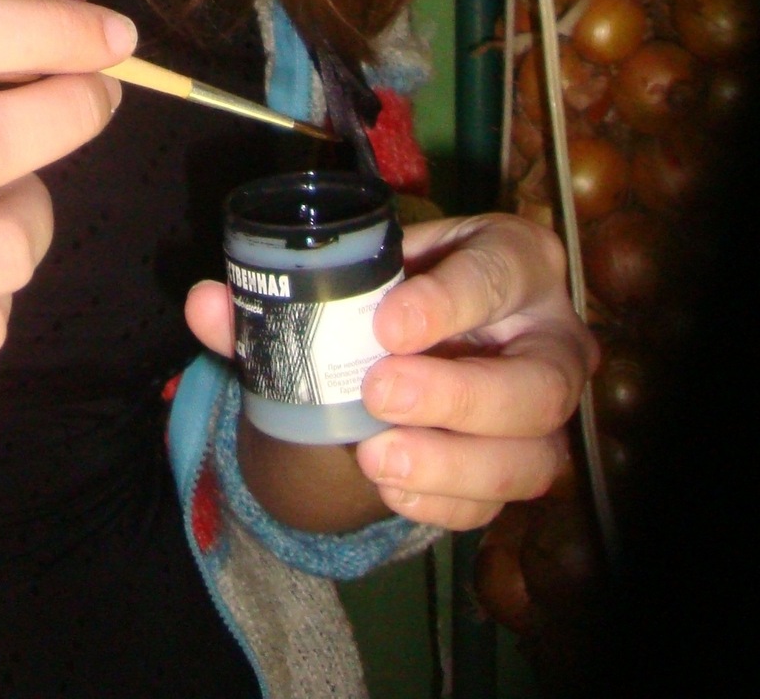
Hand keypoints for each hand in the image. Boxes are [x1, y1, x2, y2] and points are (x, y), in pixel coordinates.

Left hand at [185, 211, 593, 532]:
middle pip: (537, 382)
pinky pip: (502, 501)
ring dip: (453, 464)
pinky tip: (390, 489)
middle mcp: (554, 336)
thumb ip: (281, 289)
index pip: (498, 273)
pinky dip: (445, 502)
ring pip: (533, 455)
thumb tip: (207, 304)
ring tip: (375, 459)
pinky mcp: (530, 465)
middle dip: (459, 396)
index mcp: (516, 260)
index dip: (449, 301)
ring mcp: (550, 413)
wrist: (425, 337)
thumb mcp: (355, 270)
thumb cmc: (398, 287)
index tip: (386, 324)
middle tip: (378, 395)